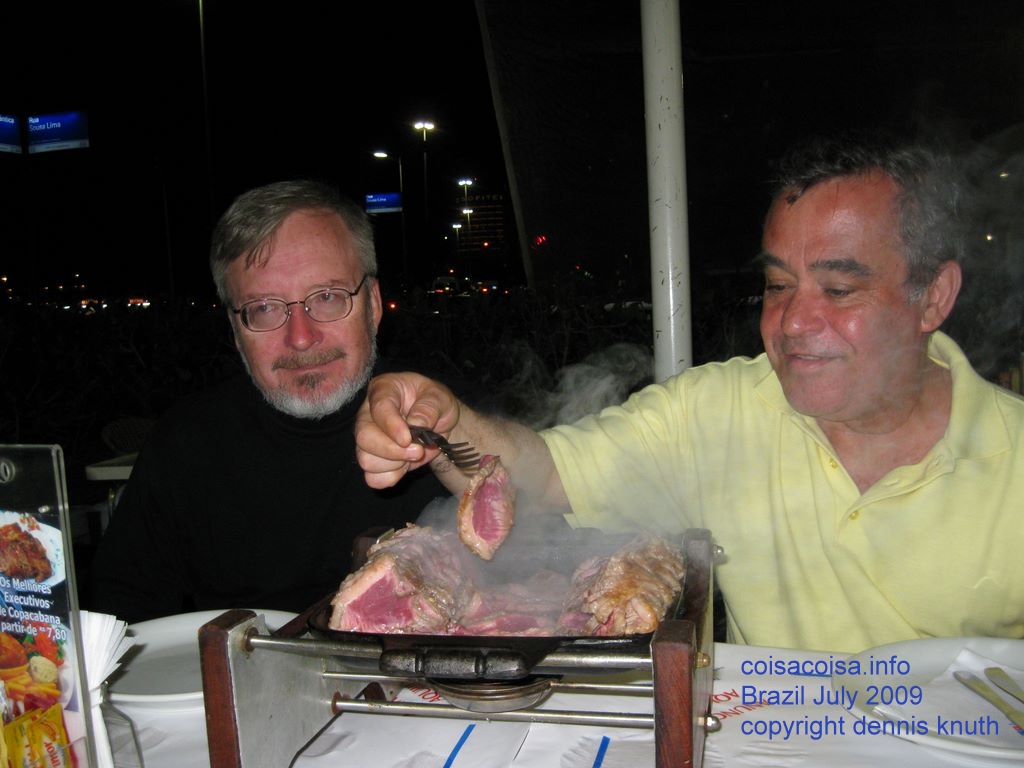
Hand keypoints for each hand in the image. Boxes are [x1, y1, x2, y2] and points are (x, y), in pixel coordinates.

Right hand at [355, 372, 460, 488]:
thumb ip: (428, 408)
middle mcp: (368, 414)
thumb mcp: (439, 397)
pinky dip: (391, 477)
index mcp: (383, 390)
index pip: (379, 408)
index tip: (407, 439)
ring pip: (366, 460)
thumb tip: (416, 425)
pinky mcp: (373, 460)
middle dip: (393, 451)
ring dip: (394, 464)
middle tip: (418, 451)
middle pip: (365, 438)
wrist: (438, 422)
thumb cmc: (434, 403)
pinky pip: (372, 477)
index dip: (392, 426)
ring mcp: (367, 439)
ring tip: (414, 454)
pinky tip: (404, 465)